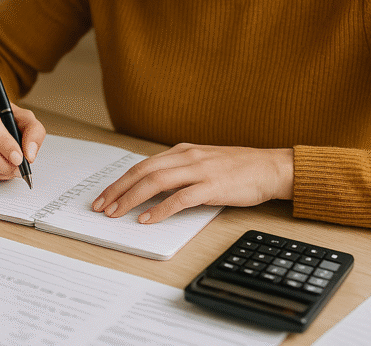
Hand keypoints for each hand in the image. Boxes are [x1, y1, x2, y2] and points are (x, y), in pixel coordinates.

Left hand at [91, 143, 293, 222]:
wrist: (270, 167)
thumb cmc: (238, 168)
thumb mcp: (202, 162)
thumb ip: (179, 171)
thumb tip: (153, 187)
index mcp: (181, 151)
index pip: (142, 165)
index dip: (120, 181)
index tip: (104, 195)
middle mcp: (186, 157)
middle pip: (142, 172)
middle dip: (117, 190)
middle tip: (101, 206)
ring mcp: (199, 170)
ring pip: (155, 182)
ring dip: (132, 198)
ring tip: (117, 213)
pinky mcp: (212, 186)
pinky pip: (180, 198)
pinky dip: (160, 209)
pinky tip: (147, 219)